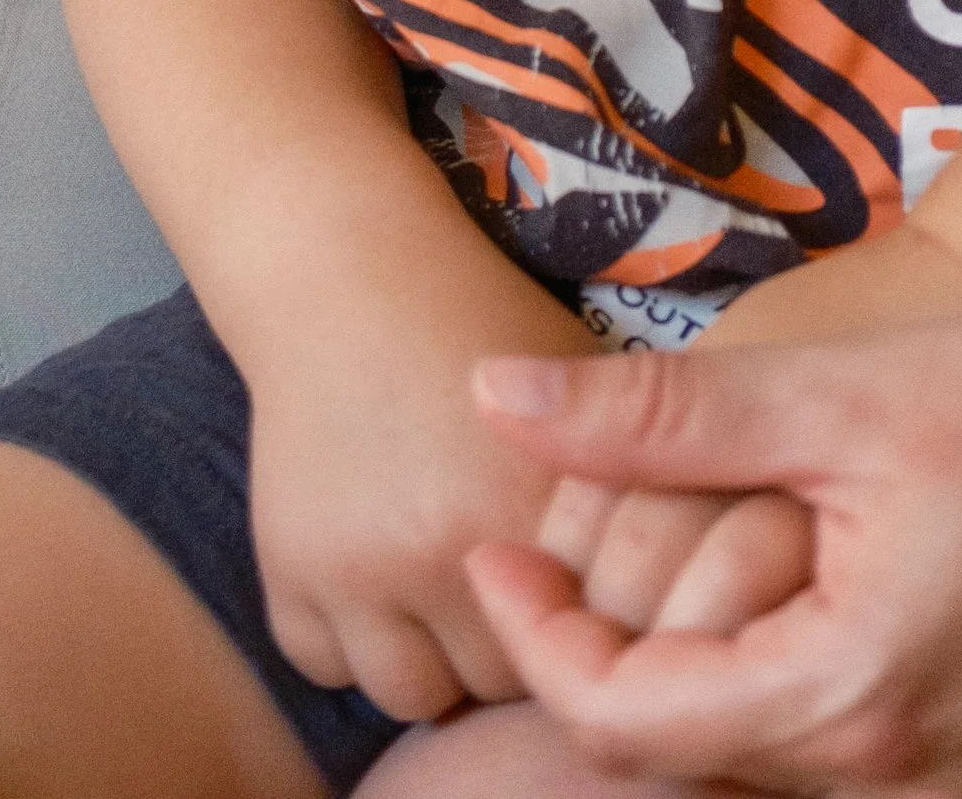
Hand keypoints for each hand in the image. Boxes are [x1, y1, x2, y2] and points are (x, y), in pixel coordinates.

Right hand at [242, 233, 598, 725]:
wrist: (347, 269)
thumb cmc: (480, 321)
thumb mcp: (580, 392)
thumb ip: (625, 495)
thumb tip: (674, 597)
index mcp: (538, 503)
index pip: (583, 637)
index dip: (576, 613)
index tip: (561, 573)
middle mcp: (447, 546)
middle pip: (496, 678)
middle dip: (499, 637)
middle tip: (491, 571)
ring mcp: (359, 566)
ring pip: (409, 692)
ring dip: (421, 651)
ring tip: (427, 577)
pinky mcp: (287, 569)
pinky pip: (321, 664)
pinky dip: (341, 634)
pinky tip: (362, 562)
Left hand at [455, 231, 961, 793]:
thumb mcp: (843, 389)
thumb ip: (660, 416)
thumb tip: (495, 395)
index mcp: (854, 702)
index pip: (624, 724)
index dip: (534, 631)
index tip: (493, 539)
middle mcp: (905, 780)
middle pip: (688, 752)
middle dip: (598, 653)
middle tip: (546, 533)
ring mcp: (961, 777)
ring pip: (764, 750)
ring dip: (686, 664)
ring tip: (644, 539)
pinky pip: (843, 736)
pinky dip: (773, 664)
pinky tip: (770, 565)